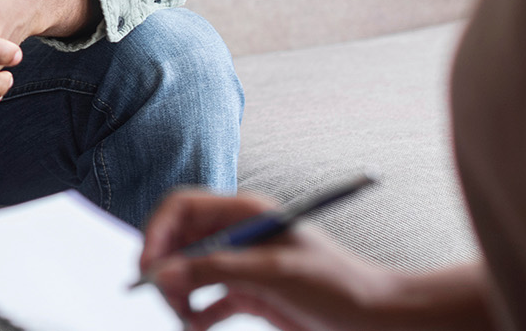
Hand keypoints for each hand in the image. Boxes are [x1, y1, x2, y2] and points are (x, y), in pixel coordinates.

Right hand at [140, 191, 494, 330]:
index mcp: (244, 213)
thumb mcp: (274, 273)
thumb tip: (164, 273)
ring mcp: (244, 264)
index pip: (182, 207)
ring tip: (183, 317)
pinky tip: (196, 326)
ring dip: (179, 294)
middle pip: (180, 241)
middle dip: (165, 268)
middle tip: (163, 298)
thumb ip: (217, 269)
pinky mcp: (252, 293)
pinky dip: (197, 313)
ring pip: (190, 272)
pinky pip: (210, 299)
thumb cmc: (338, 286)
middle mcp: (239, 234)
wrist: (378, 319)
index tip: (146, 266)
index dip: (157, 232)